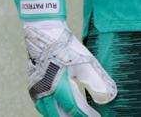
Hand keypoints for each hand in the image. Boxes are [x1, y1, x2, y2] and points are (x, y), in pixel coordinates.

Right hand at [13, 0, 116, 116]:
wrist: (44, 32)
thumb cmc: (66, 46)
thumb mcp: (85, 62)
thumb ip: (97, 82)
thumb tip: (107, 98)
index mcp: (58, 84)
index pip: (74, 108)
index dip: (87, 116)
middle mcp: (45, 90)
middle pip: (59, 115)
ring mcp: (36, 89)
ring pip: (48, 111)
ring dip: (60, 116)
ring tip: (72, 116)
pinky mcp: (33, 86)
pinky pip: (41, 105)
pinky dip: (51, 110)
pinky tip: (59, 110)